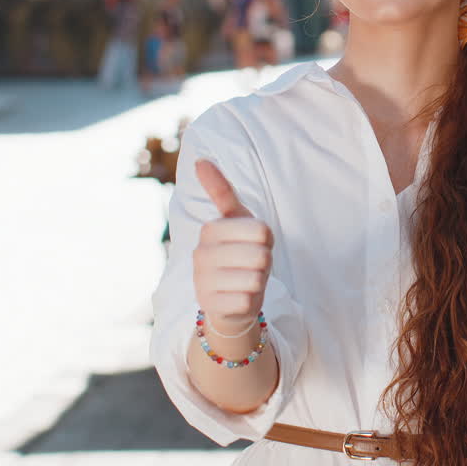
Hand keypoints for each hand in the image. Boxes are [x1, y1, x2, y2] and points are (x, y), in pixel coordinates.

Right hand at [192, 159, 273, 333]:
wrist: (228, 301)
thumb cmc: (237, 254)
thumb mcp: (234, 220)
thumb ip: (220, 191)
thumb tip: (200, 159)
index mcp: (210, 229)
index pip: (262, 231)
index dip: (267, 240)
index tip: (253, 243)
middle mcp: (201, 254)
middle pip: (261, 255)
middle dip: (264, 263)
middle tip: (250, 266)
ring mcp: (202, 281)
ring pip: (256, 278)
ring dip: (258, 282)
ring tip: (245, 281)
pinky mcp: (210, 306)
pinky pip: (248, 300)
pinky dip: (250, 301)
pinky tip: (238, 299)